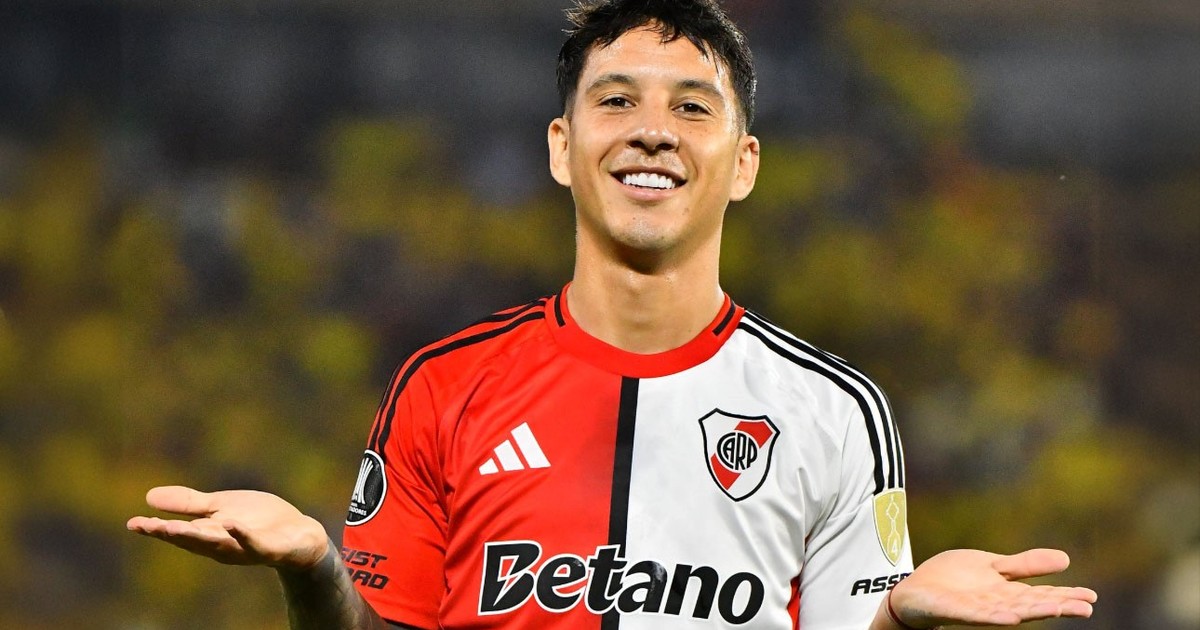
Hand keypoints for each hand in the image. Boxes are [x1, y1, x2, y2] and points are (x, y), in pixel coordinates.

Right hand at [127, 485, 329, 570]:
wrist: (298, 535)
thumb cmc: (258, 521)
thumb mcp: (220, 507)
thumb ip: (188, 504)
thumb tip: (148, 497)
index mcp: (208, 533)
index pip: (178, 532)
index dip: (156, 529)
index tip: (133, 523)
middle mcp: (222, 544)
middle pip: (193, 539)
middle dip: (170, 534)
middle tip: (146, 527)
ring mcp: (244, 547)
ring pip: (218, 543)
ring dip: (198, 536)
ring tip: (175, 529)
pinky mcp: (268, 548)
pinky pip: (254, 543)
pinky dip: (242, 535)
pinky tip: (231, 524)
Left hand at [887, 548, 1096, 627]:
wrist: (916, 589)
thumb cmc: (956, 580)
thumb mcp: (994, 565)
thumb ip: (1026, 565)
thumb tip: (1066, 559)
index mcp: (1007, 592)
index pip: (1041, 594)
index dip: (1065, 596)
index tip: (1092, 598)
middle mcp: (996, 603)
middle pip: (1031, 605)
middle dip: (1057, 606)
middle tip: (1086, 608)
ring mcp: (976, 609)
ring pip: (1008, 611)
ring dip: (1031, 611)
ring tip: (1056, 609)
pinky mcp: (954, 610)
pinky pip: (976, 614)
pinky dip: (993, 616)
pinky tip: (1011, 617)